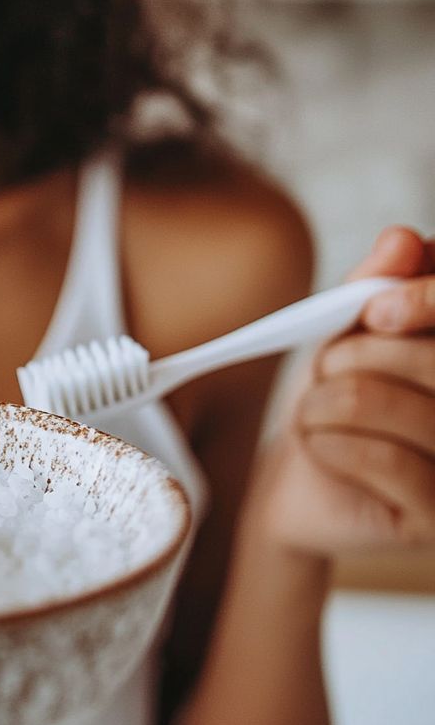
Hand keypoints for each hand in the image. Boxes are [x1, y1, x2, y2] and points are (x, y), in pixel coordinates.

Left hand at [258, 226, 434, 555]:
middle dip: (355, 357)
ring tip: (315, 414)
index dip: (426, 300)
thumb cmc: (336, 399)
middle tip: (326, 371)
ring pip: (400, 407)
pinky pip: (385, 462)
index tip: (370, 312)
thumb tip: (403, 238)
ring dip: (328, 405)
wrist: (303, 486)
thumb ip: (377, 285)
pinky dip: (330, 445)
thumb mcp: (349, 333)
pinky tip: (322, 448)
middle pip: (432, 361)